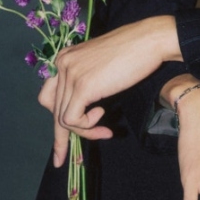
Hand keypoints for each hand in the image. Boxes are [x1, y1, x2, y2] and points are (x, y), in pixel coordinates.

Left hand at [38, 15, 180, 166]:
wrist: (150, 41)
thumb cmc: (134, 52)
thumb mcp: (101, 66)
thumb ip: (86, 81)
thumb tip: (82, 107)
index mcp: (65, 57)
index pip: (50, 95)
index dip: (56, 119)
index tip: (61, 143)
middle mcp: (62, 64)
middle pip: (53, 109)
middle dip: (62, 135)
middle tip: (66, 158)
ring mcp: (71, 74)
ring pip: (63, 118)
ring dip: (84, 130)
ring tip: (105, 130)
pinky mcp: (82, 86)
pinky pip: (72, 120)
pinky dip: (86, 127)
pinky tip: (103, 116)